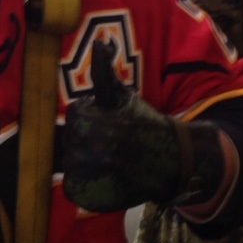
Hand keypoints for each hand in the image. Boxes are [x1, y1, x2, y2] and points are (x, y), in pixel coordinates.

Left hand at [61, 41, 223, 212]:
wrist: (171, 161)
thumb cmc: (143, 123)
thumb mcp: (124, 97)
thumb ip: (105, 72)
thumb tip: (99, 44)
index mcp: (112, 124)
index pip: (76, 115)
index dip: (85, 114)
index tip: (99, 117)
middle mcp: (109, 152)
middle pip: (72, 139)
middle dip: (81, 136)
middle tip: (100, 138)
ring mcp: (105, 177)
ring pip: (70, 163)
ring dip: (79, 158)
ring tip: (98, 155)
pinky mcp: (101, 198)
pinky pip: (73, 187)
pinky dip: (79, 181)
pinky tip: (95, 173)